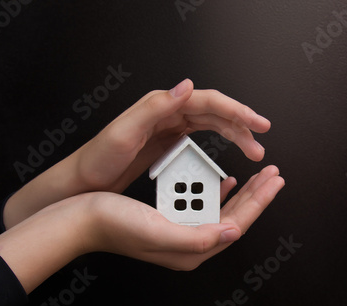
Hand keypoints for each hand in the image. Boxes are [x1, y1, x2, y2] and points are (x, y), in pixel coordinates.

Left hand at [73, 78, 269, 191]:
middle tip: (261, 145)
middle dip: (242, 125)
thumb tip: (187, 86)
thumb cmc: (99, 158)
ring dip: (235, 134)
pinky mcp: (169, 140)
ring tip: (253, 151)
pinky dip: (221, 140)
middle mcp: (169, 111)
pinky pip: (203, 135)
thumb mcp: (124, 132)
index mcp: (161, 105)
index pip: (209, 101)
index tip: (258, 124)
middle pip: (216, 111)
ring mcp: (170, 125)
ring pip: (213, 123)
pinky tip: (230, 150)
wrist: (84, 180)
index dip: (237, 111)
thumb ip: (155, 106)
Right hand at [83, 165, 283, 270]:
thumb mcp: (160, 232)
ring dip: (241, 192)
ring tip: (257, 176)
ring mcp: (181, 231)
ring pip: (223, 209)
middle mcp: (190, 243)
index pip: (237, 224)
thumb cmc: (115, 225)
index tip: (274, 181)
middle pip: (235, 217)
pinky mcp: (171, 219)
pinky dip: (217, 191)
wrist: (81, 219)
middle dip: (256, 195)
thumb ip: (199, 237)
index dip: (258, 202)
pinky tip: (224, 181)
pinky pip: (204, 205)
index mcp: (191, 250)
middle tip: (273, 175)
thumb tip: (233, 233)